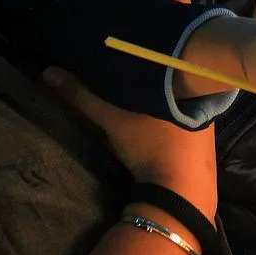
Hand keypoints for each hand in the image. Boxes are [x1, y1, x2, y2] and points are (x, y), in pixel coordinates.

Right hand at [41, 66, 216, 216]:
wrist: (180, 197)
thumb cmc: (153, 146)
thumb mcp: (114, 119)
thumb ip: (83, 97)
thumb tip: (49, 73)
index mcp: (191, 87)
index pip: (168, 64)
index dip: (148, 60)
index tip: (128, 57)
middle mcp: (203, 104)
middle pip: (171, 87)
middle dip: (150, 84)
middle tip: (125, 80)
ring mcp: (205, 129)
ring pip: (175, 108)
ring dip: (156, 106)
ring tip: (134, 100)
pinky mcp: (202, 150)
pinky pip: (179, 127)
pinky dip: (163, 125)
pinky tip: (151, 128)